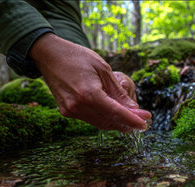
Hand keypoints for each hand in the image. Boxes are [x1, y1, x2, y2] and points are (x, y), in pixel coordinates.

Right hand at [29, 33, 150, 131]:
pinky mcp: (66, 111)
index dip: (132, 119)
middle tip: (142, 121)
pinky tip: (114, 115)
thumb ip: (118, 92)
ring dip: (117, 123)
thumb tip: (133, 108)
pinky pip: (90, 119)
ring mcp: (70, 111)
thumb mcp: (103, 69)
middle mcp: (78, 106)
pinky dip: (104, 119)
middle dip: (127, 123)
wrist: (49, 55)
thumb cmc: (77, 57)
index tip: (145, 122)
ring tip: (132, 119)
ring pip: (100, 123)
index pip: (116, 112)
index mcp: (88, 94)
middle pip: (109, 121)